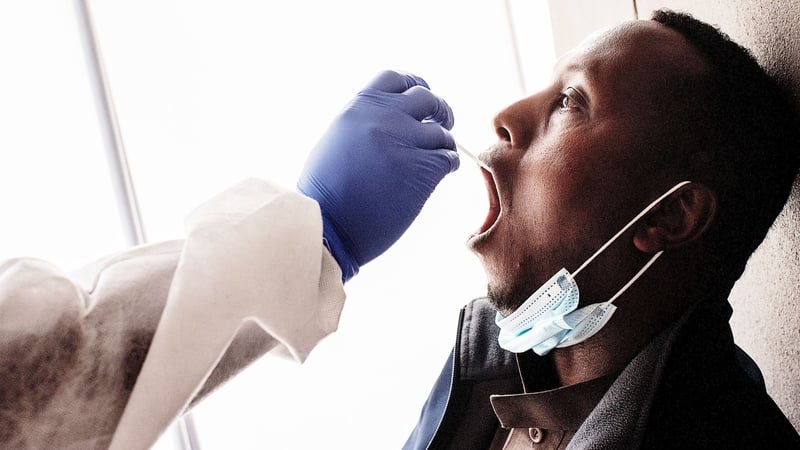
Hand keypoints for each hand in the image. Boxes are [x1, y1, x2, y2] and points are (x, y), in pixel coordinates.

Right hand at [298, 70, 458, 280]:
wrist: (327, 226)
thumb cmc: (325, 193)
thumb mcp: (337, 139)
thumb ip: (363, 122)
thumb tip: (390, 117)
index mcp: (359, 106)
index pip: (396, 79)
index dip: (414, 86)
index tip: (422, 98)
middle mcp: (383, 118)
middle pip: (427, 99)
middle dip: (439, 111)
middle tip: (443, 123)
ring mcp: (404, 142)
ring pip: (442, 133)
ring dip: (443, 145)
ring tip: (436, 158)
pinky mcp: (421, 169)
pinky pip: (448, 158)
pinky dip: (448, 165)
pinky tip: (440, 174)